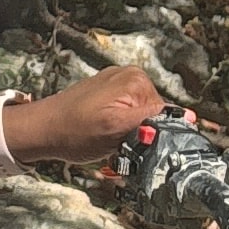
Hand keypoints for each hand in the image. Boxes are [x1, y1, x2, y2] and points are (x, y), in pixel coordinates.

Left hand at [27, 64, 168, 169]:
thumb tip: (188, 117)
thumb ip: (151, 122)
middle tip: (121, 152)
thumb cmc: (72, 132)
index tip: (141, 152)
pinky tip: (105, 140)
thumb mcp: (117, 131)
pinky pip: (127, 116)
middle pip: (154, 117)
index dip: (156, 138)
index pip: (167, 115)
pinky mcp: (109, 94)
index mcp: (137, 81)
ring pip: (141, 120)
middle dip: (142, 138)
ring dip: (131, 138)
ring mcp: (119, 84)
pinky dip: (120, 132)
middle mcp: (131, 77)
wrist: (41, 129)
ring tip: (110, 146)